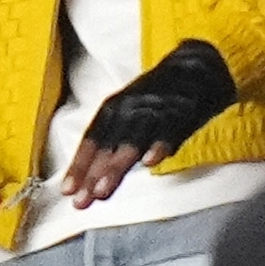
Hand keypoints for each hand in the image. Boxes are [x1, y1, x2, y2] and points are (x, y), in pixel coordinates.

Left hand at [62, 39, 236, 206]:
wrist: (196, 64)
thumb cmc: (158, 97)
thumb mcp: (131, 113)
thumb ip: (115, 142)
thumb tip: (95, 176)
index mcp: (114, 108)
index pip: (92, 139)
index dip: (79, 164)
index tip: (68, 191)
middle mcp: (129, 107)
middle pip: (107, 143)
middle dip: (92, 173)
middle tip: (81, 201)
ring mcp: (154, 107)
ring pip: (132, 139)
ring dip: (117, 164)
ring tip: (104, 189)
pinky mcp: (182, 109)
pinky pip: (170, 128)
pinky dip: (160, 144)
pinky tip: (151, 163)